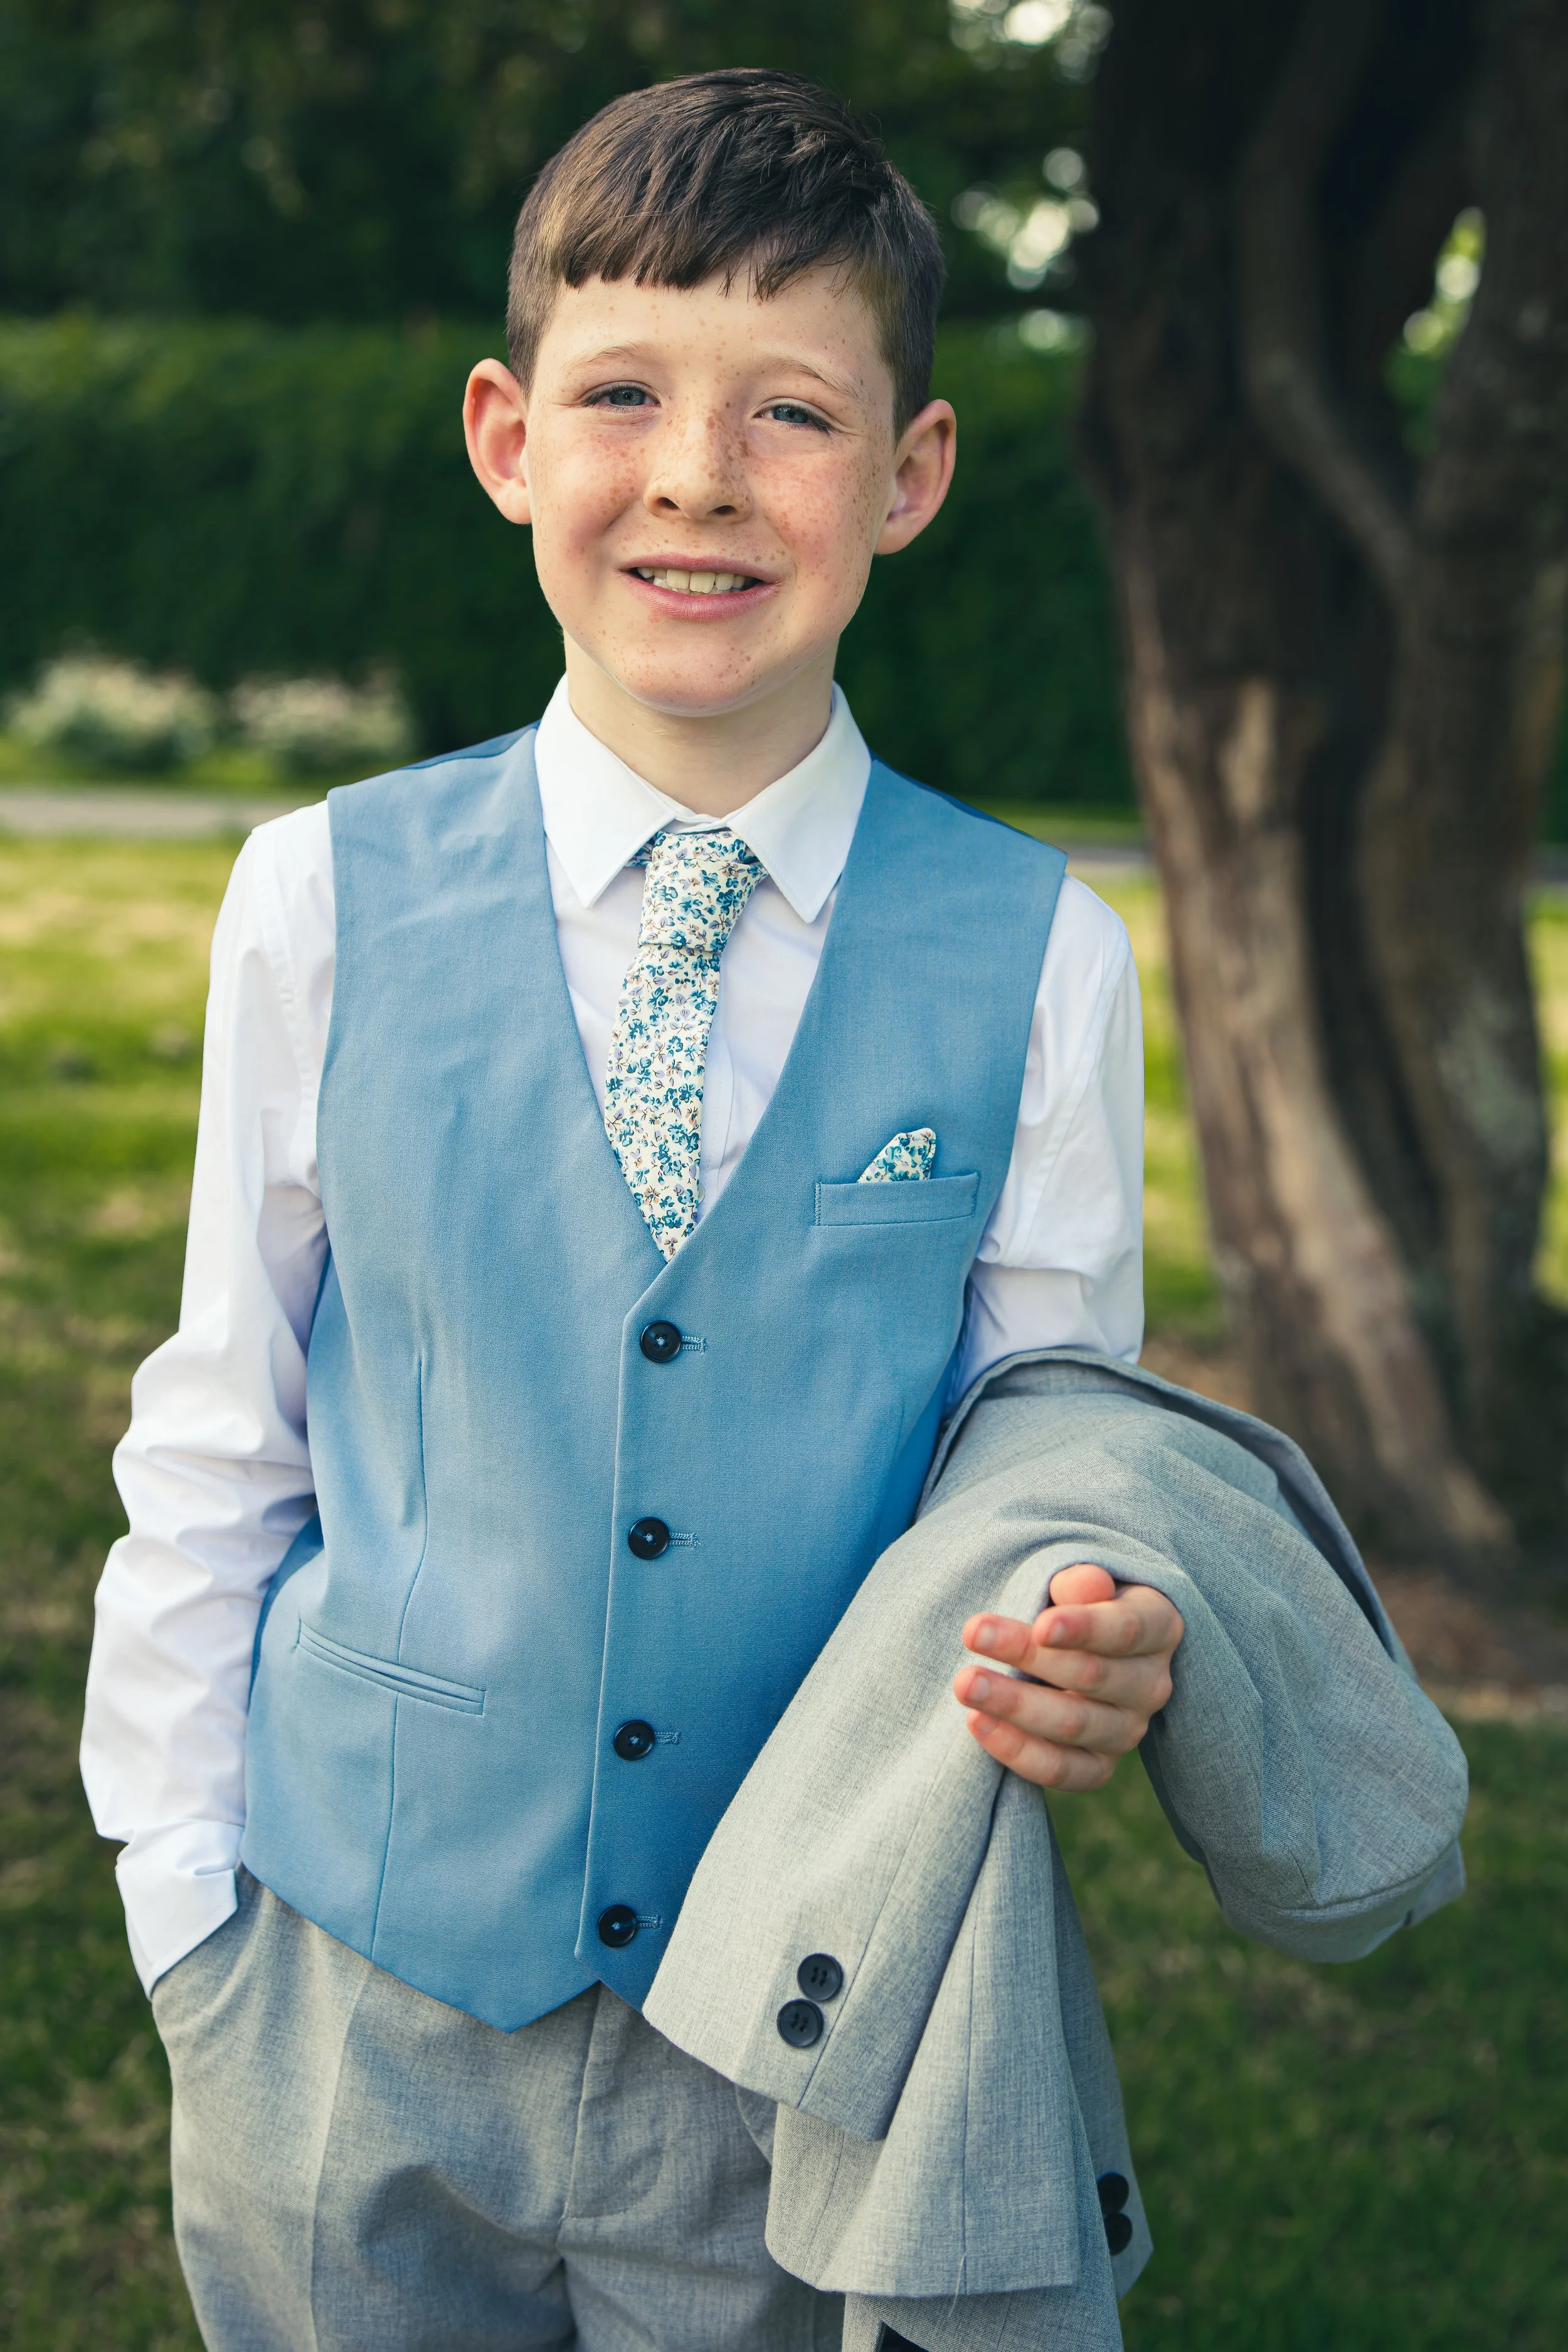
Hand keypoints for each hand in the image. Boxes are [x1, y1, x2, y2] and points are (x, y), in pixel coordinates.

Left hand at [954, 1563, 1184, 1790]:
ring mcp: (1127, 1731)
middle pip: (1091, 1675)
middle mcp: (1151, 1684)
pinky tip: (977, 1723)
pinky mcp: (1098, 1767)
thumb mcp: (1079, 1582)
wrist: (1071, 1649)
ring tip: (964, 1683)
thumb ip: (1081, 1583)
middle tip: (972, 1633)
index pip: (1126, 1630)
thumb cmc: (1072, 1603)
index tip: (1041, 1625)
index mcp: (1158, 1627)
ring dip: (1014, 1705)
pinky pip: (1061, 1770)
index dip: (1085, 1628)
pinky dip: (1017, 1750)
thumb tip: (1087, 1586)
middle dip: (1028, 1655)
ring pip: (1072, 1725)